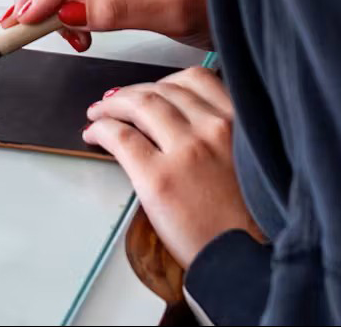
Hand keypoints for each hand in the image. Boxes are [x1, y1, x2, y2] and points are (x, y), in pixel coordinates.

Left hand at [84, 68, 260, 265]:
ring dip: (112, 105)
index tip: (151, 89)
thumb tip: (182, 121)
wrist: (244, 260)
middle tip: (115, 101)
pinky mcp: (158, 178)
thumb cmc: (246, 220)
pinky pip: (120, 138)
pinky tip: (94, 134)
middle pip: (163, 90)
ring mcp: (185, 151)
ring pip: (139, 105)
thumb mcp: (246, 160)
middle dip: (133, 93)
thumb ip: (222, 135)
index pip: (196, 79)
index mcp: (238, 123)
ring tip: (98, 114)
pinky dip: (101, 129)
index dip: (165, 81)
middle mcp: (213, 128)